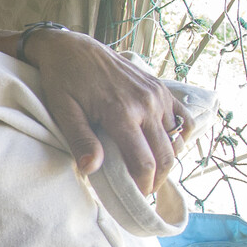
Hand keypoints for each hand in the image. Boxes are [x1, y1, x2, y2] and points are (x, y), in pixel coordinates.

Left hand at [24, 28, 192, 194]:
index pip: (144, 162)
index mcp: (121, 112)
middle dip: (158, 180)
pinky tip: (165, 147)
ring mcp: (157, 94)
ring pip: (176, 140)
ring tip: (150, 171)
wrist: (73, 48)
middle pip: (165, 155)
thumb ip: (80, 140)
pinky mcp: (161, 88)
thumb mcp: (64, 112)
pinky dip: (180, 137)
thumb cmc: (63, 81)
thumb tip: (91, 170)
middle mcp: (146, 103)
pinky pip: (184, 118)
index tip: (137, 198)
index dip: (144, 186)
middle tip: (144, 191)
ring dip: (168, 160)